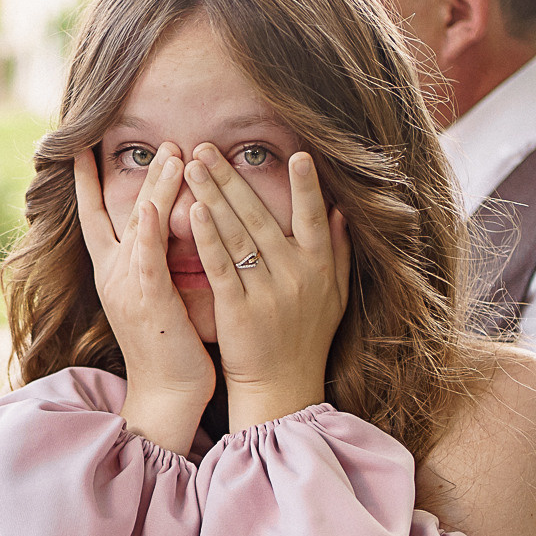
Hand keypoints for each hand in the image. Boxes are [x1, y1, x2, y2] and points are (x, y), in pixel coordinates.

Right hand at [73, 143, 217, 451]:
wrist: (167, 395)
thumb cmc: (169, 348)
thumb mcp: (156, 296)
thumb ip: (154, 261)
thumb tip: (164, 228)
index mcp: (112, 273)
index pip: (94, 217)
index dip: (87, 182)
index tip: (84, 146)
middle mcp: (113, 275)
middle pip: (117, 210)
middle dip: (140, 173)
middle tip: (161, 139)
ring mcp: (128, 288)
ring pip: (137, 226)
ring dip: (154, 188)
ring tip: (172, 153)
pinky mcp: (149, 302)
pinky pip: (145, 260)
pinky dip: (146, 232)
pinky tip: (149, 206)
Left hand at [186, 145, 347, 430]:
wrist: (281, 389)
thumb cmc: (306, 341)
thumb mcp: (335, 298)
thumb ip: (340, 253)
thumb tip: (342, 211)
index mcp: (321, 268)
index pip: (313, 217)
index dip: (307, 186)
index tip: (297, 153)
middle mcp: (296, 275)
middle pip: (262, 216)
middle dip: (234, 178)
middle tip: (208, 147)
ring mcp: (267, 292)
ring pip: (238, 234)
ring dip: (215, 195)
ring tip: (192, 165)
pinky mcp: (238, 310)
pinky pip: (221, 266)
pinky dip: (207, 237)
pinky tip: (192, 211)